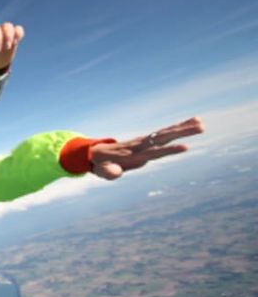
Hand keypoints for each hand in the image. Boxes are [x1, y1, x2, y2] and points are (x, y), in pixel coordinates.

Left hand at [90, 117, 204, 179]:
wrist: (95, 153)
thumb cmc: (100, 164)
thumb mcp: (102, 171)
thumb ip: (109, 172)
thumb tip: (116, 173)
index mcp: (134, 154)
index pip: (155, 152)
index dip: (169, 150)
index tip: (185, 147)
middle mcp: (141, 145)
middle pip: (164, 138)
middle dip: (182, 133)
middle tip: (200, 127)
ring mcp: (144, 142)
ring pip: (166, 133)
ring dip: (183, 128)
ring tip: (201, 123)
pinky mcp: (147, 141)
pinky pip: (164, 134)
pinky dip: (177, 129)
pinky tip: (190, 124)